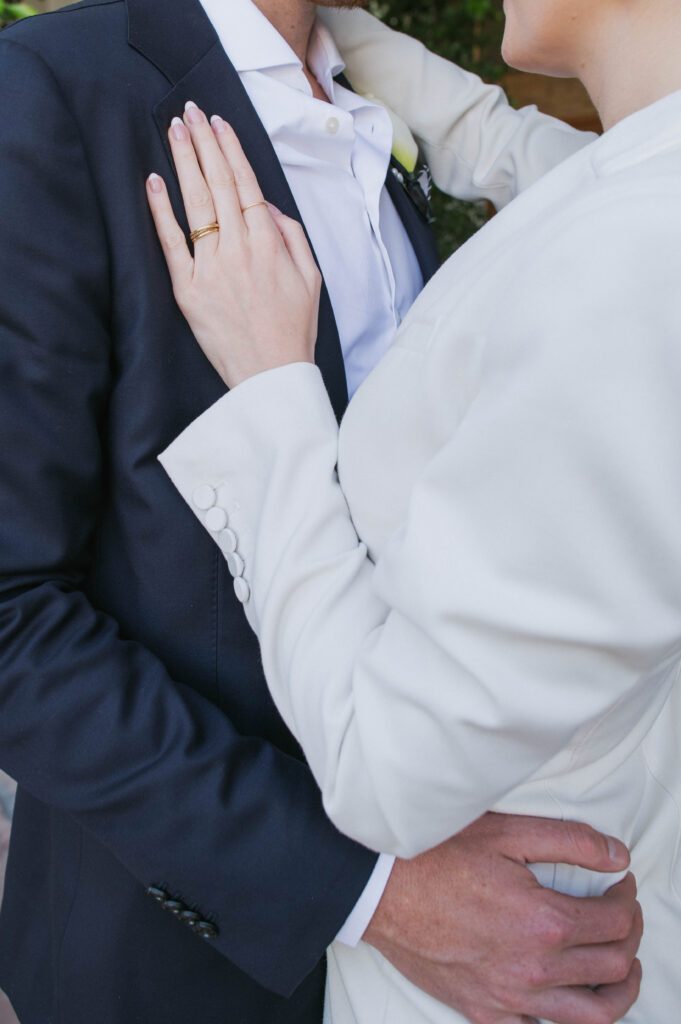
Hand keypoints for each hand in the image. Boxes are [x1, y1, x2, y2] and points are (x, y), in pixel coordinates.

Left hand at [146, 102, 320, 388]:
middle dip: (204, 143)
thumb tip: (264, 205)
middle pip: (218, 185)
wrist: (271, 377)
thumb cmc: (293, 330)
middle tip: (191, 111)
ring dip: (184, 162)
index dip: (231, 150)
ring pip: (195, 205)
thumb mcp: (311, 279)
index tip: (220, 123)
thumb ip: (292, 236)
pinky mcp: (188, 291)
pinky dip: (161, 211)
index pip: (246, 185)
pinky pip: (171, 244)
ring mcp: (211, 269)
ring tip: (175, 130)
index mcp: (270, 245)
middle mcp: (239, 251)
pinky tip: (154, 182)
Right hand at [364, 813, 641, 1023]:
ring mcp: (511, 999)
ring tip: (619, 966)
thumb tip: (617, 855)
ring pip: (593, 1016)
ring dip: (618, 990)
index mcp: (544, 922)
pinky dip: (564, 1015)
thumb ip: (570, 841)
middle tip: (621, 913)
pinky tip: (564, 991)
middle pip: (613, 966)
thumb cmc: (438, 855)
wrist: (381, 889)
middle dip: (629, 936)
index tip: (620, 882)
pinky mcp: (486, 1014)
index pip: (617, 922)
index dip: (628, 899)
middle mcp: (534, 969)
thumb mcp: (507, 833)